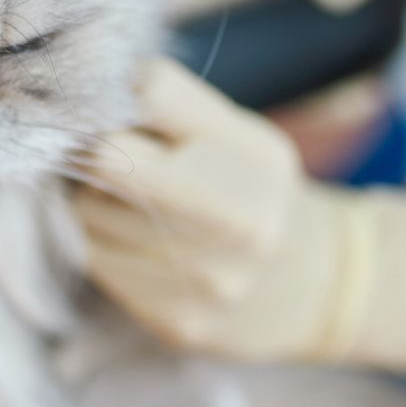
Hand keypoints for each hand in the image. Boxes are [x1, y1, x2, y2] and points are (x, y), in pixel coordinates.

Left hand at [73, 58, 405, 371]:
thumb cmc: (262, 192)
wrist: (316, 286)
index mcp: (244, 170)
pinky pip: (100, 269)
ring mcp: (201, 286)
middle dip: (103, 162)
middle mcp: (228, 231)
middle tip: (130, 167)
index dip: (112, 112)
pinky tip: (148, 250)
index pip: (129, 121)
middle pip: (101, 171)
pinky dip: (110, 251)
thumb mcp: (241, 132)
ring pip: (88, 223)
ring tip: (145, 211)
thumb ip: (172, 99)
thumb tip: (94, 82)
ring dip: (100, 208)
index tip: (121, 119)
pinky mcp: (174, 324)